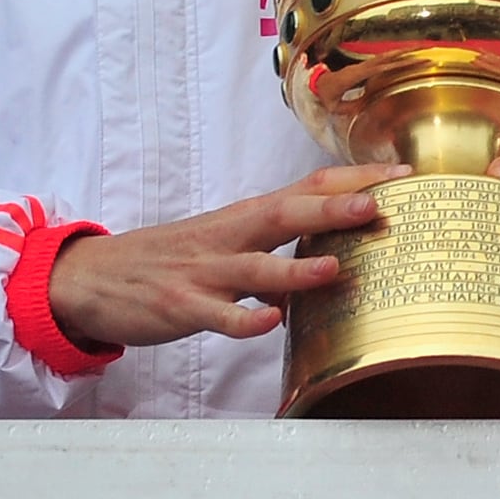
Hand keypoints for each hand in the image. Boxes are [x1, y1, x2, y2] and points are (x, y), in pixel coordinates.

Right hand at [46, 160, 404, 349]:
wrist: (93, 277)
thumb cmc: (172, 259)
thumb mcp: (228, 241)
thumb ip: (279, 243)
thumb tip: (336, 250)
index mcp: (246, 217)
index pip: (307, 187)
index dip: (355, 180)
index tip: (406, 175)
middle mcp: (230, 237)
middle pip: (286, 214)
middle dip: (333, 209)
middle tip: (380, 205)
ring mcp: (205, 272)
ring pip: (255, 267)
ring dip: (296, 268)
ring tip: (335, 267)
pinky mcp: (181, 307)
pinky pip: (217, 315)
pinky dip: (243, 320)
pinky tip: (268, 323)